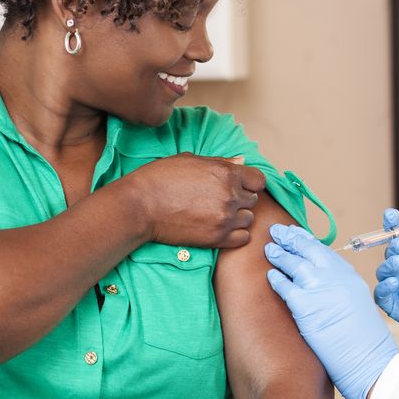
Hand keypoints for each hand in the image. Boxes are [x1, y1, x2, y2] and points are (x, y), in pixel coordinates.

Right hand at [127, 153, 265, 248]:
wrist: (139, 206)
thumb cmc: (160, 178)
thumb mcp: (190, 160)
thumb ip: (221, 162)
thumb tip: (242, 162)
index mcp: (226, 173)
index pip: (259, 180)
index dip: (250, 182)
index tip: (241, 185)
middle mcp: (230, 195)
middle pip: (253, 199)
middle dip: (241, 198)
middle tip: (220, 199)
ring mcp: (225, 218)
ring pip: (248, 219)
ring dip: (238, 217)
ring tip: (218, 214)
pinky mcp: (216, 238)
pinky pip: (243, 238)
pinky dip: (236, 234)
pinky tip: (221, 228)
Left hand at [265, 224, 397, 398]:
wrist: (369, 359)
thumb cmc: (365, 341)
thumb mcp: (357, 304)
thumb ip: (341, 289)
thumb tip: (324, 287)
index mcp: (349, 275)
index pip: (324, 251)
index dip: (307, 240)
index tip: (296, 233)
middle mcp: (335, 276)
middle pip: (308, 249)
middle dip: (290, 238)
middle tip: (277, 231)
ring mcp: (320, 288)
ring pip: (293, 263)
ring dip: (279, 254)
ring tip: (269, 249)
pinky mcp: (305, 305)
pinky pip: (285, 287)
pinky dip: (276, 279)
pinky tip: (270, 275)